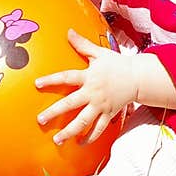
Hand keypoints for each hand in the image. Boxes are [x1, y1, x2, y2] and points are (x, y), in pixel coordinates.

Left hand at [35, 29, 139, 144]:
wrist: (138, 77)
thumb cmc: (117, 64)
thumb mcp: (99, 52)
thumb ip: (82, 44)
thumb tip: (68, 31)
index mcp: (89, 77)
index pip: (67, 77)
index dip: (51, 80)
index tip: (36, 84)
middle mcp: (93, 93)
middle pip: (71, 104)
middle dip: (54, 112)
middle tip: (40, 120)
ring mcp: (101, 106)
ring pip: (83, 121)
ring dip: (69, 132)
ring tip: (57, 140)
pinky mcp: (109, 115)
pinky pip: (99, 129)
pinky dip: (90, 138)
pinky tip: (79, 144)